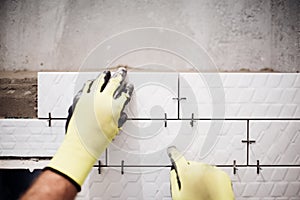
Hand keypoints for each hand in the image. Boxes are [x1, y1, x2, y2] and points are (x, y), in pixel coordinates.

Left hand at [47, 67, 132, 189]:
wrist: (81, 145)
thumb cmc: (97, 140)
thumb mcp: (114, 129)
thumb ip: (118, 118)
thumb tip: (120, 113)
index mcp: (114, 107)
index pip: (125, 94)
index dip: (128, 89)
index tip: (129, 86)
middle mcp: (103, 100)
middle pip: (113, 82)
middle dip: (119, 76)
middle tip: (122, 72)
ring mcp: (90, 98)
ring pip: (99, 81)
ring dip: (104, 76)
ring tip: (106, 74)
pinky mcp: (80, 99)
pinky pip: (86, 86)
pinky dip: (91, 83)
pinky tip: (92, 82)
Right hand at [168, 146, 234, 199]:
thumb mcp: (178, 195)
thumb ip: (174, 180)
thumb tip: (173, 172)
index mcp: (187, 171)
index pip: (177, 158)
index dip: (174, 155)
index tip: (173, 153)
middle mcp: (200, 167)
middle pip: (192, 165)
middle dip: (191, 172)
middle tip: (191, 185)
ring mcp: (212, 170)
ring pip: (204, 169)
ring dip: (202, 175)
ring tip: (203, 189)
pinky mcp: (223, 175)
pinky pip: (214, 173)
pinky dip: (212, 179)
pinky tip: (211, 189)